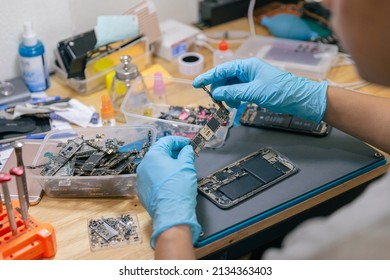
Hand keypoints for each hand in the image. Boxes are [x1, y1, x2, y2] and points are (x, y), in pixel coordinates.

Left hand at [136, 136, 200, 247]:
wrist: (171, 212)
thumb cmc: (179, 187)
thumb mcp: (187, 166)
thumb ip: (186, 154)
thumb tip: (186, 149)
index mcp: (154, 155)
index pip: (166, 141)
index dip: (179, 141)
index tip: (188, 144)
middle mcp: (144, 165)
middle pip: (160, 153)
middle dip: (173, 152)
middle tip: (186, 155)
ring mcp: (142, 178)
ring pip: (156, 166)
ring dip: (168, 164)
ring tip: (180, 167)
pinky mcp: (143, 190)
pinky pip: (153, 178)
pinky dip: (162, 175)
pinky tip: (172, 180)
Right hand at [193, 57, 327, 122]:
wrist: (300, 99)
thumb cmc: (280, 92)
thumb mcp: (253, 92)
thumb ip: (232, 92)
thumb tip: (216, 93)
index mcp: (247, 66)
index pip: (222, 69)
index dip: (208, 77)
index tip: (196, 84)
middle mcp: (248, 70)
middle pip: (225, 78)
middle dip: (219, 89)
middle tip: (217, 101)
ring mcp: (252, 79)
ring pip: (232, 86)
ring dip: (228, 96)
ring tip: (231, 105)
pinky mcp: (255, 88)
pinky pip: (239, 92)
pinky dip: (236, 98)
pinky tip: (237, 105)